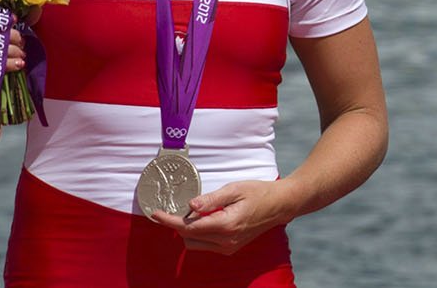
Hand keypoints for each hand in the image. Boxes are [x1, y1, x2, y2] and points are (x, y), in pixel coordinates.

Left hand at [149, 179, 296, 254]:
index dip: (169, 220)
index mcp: (226, 224)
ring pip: (194, 243)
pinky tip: (208, 219)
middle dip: (179, 223)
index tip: (155, 213)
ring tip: (199, 212)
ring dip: (189, 230)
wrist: (280, 205)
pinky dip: (200, 233)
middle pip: (188, 236)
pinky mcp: (230, 248)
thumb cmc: (259, 192)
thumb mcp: (235, 189)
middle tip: (178, 207)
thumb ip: (212, 199)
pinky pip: (205, 245)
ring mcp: (229, 247)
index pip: (189, 227)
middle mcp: (226, 240)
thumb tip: (191, 206)